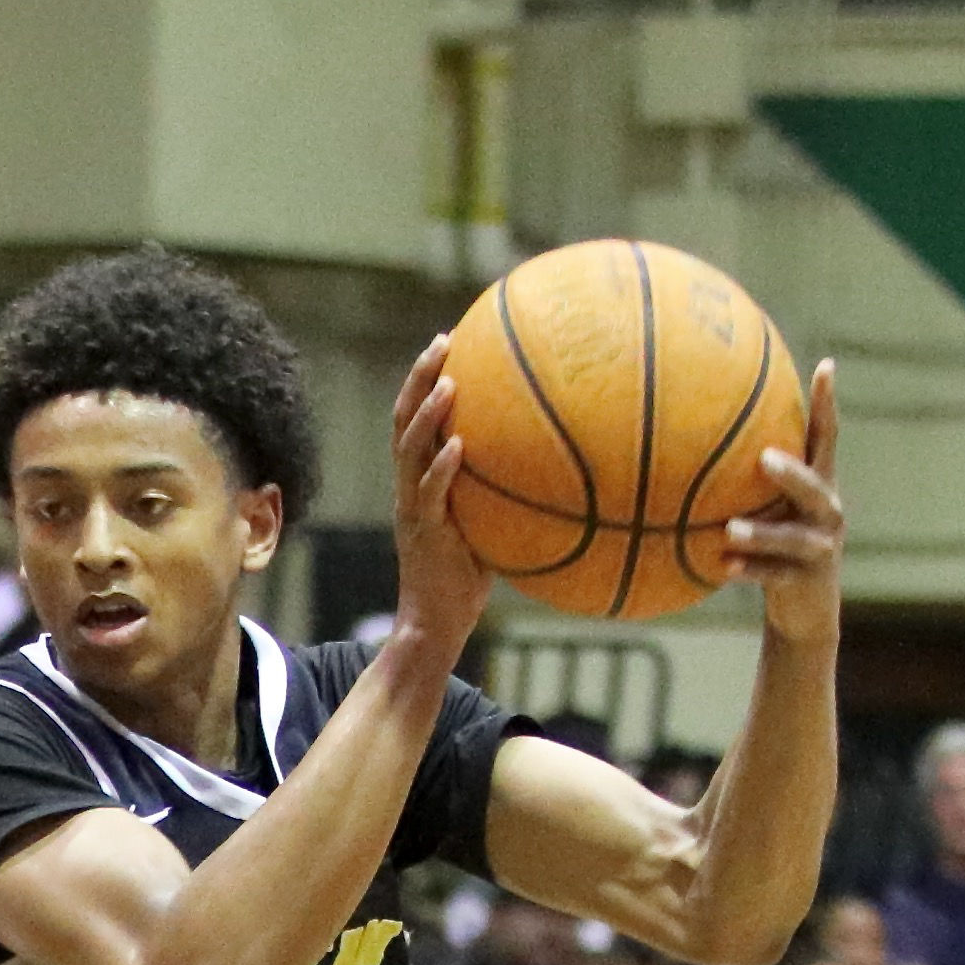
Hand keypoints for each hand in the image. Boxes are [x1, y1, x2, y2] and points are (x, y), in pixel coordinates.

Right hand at [382, 337, 492, 659]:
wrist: (435, 624)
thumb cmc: (467, 580)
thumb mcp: (489, 525)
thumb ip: (506, 492)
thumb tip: (560, 466)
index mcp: (420, 481)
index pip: (415, 420)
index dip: (425, 380)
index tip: (448, 342)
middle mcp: (409, 488)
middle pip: (404, 420)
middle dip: (419, 378)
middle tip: (442, 340)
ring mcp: (412, 508)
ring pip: (409, 450)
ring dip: (427, 415)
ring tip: (448, 384)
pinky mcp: (422, 533)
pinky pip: (430, 493)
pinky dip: (442, 467)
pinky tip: (460, 446)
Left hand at [723, 361, 845, 646]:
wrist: (802, 609)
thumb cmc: (775, 547)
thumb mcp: (766, 508)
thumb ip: (745, 478)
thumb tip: (687, 437)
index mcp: (819, 486)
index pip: (826, 438)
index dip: (828, 404)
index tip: (827, 365)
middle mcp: (827, 512)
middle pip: (815, 487)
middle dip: (791, 473)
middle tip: (762, 458)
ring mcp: (820, 548)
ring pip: (794, 538)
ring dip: (762, 533)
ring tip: (729, 531)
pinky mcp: (807, 582)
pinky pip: (776, 576)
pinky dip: (750, 571)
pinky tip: (723, 568)